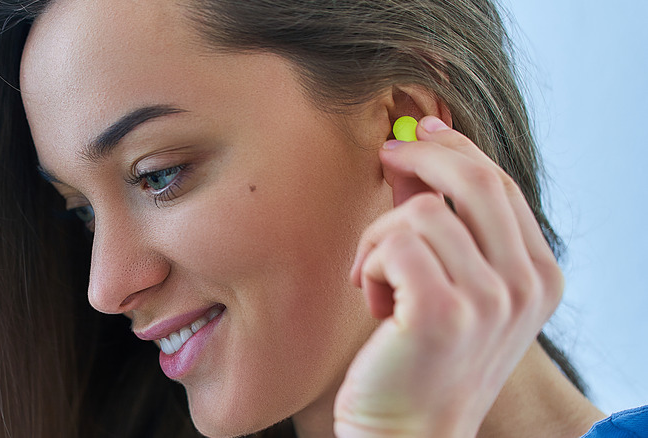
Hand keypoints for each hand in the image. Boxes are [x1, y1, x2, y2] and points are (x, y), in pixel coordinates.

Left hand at [333, 116, 563, 436]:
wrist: (407, 433)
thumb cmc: (420, 358)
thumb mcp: (449, 284)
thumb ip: (444, 221)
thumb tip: (415, 149)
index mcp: (537, 276)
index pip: (501, 185)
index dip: (456, 150)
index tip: (421, 134)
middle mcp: (526, 286)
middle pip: (476, 179)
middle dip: (422, 157)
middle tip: (386, 158)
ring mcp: (490, 301)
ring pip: (421, 211)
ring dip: (379, 238)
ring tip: (375, 282)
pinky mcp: (442, 313)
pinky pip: (394, 241)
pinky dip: (369, 264)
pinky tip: (371, 301)